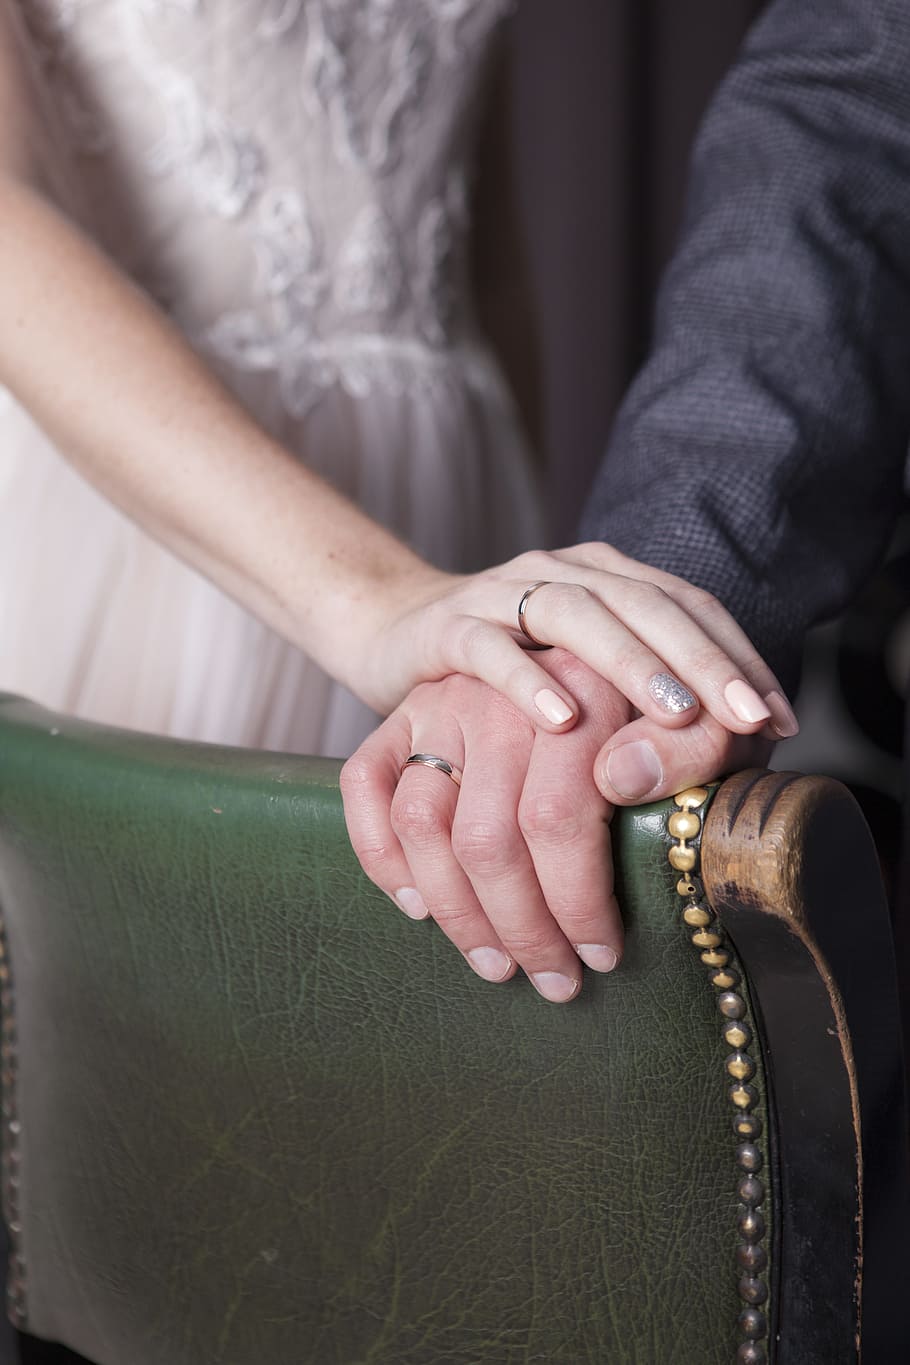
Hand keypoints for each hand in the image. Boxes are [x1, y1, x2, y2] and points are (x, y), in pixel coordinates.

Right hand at [341, 652, 770, 1002]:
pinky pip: (365, 785)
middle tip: (555, 980)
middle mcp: (499, 691)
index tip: (602, 953)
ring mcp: (443, 701)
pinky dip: (381, 855)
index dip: (578, 900)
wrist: (598, 637)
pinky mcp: (402, 712)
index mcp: (581, 687)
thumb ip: (688, 745)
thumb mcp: (712, 721)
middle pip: (486, 837)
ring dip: (456, 912)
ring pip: (422, 823)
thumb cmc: (670, 707)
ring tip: (497, 963)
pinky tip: (419, 908)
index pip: (557, 818)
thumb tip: (618, 777)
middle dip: (522, 928)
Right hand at [353, 542, 797, 743]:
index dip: (737, 658)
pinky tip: (562, 719)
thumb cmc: (506, 675)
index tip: (777, 721)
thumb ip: (643, 705)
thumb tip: (721, 758)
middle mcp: (563, 573)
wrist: (392, 635)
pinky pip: (490, 649)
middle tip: (746, 718)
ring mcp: (503, 593)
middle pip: (646, 604)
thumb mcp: (582, 683)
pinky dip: (527, 681)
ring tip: (675, 713)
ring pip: (577, 614)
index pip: (689, 607)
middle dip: (702, 662)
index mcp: (608, 580)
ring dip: (631, 664)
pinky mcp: (447, 627)